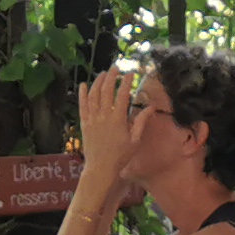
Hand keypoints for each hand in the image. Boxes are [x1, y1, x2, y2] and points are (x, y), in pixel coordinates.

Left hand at [77, 70, 139, 186]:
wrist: (101, 167)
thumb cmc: (121, 156)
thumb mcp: (135, 140)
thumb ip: (141, 122)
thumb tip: (151, 107)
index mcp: (118, 119)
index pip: (122, 95)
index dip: (126, 82)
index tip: (130, 73)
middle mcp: (104, 116)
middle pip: (106, 90)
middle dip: (111, 77)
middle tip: (116, 68)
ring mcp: (92, 118)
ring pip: (94, 95)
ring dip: (98, 81)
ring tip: (103, 73)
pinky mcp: (84, 122)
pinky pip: (82, 105)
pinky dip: (82, 93)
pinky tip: (83, 84)